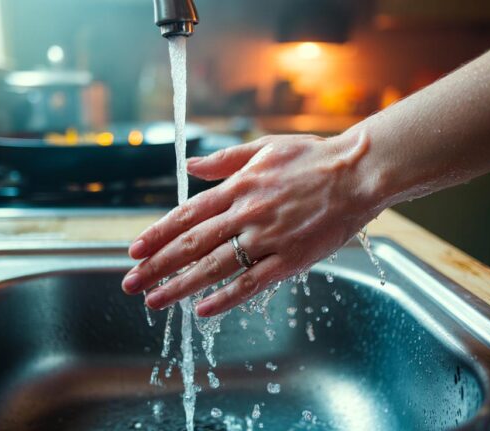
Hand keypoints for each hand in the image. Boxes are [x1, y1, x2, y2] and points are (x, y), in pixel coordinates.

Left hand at [121, 130, 383, 316]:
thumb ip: (223, 161)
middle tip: (130, 283)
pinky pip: (252, 282)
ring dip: (180, 285)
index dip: (157, 234)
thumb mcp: (263, 147)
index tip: (134, 250)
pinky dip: (226, 297)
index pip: (186, 215)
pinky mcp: (290, 259)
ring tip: (154, 301)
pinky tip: (202, 310)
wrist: (358, 172)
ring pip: (214, 266)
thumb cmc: (313, 157)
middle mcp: (245, 214)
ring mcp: (267, 238)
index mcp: (238, 188)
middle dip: (157, 265)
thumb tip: (189, 166)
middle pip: (192, 244)